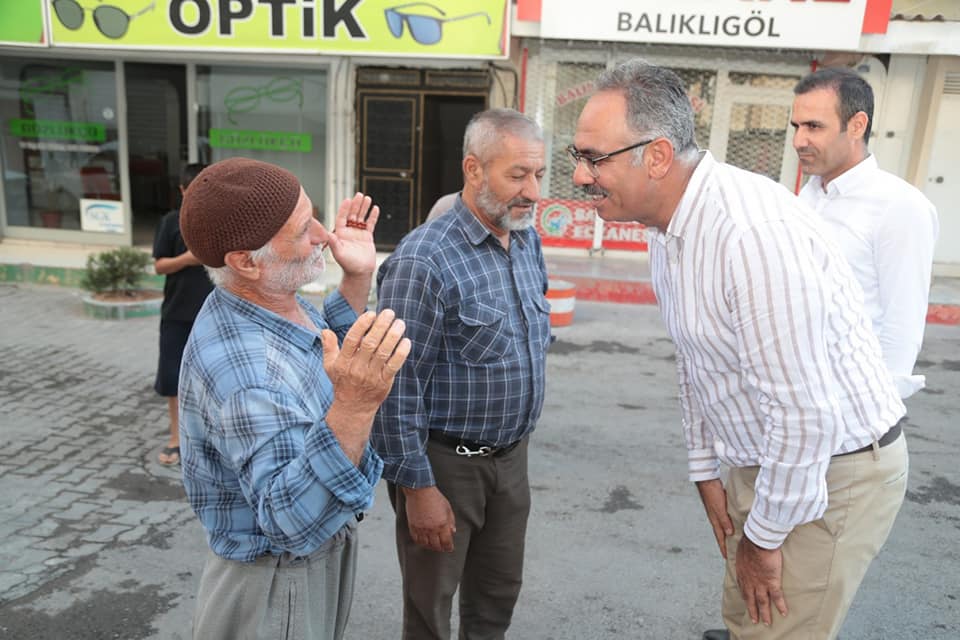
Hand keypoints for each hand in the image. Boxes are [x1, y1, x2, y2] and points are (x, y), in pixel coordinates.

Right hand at [321, 309, 410, 461]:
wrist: (353, 407)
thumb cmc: (342, 382)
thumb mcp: (330, 366)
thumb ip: (328, 347)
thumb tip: (325, 330)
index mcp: (344, 362)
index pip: (352, 340)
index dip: (362, 325)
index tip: (371, 313)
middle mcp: (357, 368)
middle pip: (370, 344)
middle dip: (381, 326)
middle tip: (390, 313)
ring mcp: (371, 376)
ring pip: (383, 353)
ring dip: (393, 336)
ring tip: (400, 323)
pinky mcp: (384, 382)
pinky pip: (394, 366)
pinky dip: (401, 354)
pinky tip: (406, 341)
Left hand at [326, 192, 379, 276]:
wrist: (360, 272)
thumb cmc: (348, 264)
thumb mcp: (339, 253)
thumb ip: (334, 243)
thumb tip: (328, 234)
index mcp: (340, 233)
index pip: (341, 217)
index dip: (344, 208)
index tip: (348, 200)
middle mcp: (348, 231)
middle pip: (352, 214)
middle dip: (355, 204)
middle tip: (359, 195)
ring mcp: (358, 233)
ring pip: (361, 217)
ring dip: (364, 207)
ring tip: (367, 198)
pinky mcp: (367, 236)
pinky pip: (370, 224)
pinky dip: (373, 216)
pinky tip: (375, 208)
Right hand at [403, 485, 455, 552]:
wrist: (420, 491)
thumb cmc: (435, 497)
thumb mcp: (448, 508)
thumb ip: (451, 521)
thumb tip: (453, 531)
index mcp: (442, 525)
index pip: (446, 542)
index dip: (449, 547)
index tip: (449, 548)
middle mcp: (432, 529)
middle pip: (436, 545)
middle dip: (440, 548)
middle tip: (442, 548)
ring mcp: (421, 529)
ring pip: (425, 544)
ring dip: (430, 546)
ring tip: (433, 545)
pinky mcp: (413, 526)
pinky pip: (416, 539)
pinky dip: (420, 542)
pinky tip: (423, 541)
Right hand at [696, 478, 734, 557]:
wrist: (707, 479)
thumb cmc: (712, 493)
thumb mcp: (719, 508)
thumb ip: (724, 520)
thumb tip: (729, 533)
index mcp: (714, 520)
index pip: (720, 537)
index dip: (723, 547)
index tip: (726, 558)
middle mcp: (715, 517)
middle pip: (721, 533)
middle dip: (726, 543)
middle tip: (731, 553)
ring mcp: (717, 511)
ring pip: (724, 525)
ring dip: (728, 533)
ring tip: (734, 540)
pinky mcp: (719, 505)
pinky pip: (726, 518)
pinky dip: (729, 523)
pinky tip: (734, 522)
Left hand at [735, 535, 787, 625]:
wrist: (758, 541)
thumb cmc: (750, 541)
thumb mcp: (741, 549)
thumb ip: (743, 554)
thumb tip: (743, 552)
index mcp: (741, 572)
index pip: (743, 587)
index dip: (745, 595)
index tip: (747, 601)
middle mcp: (749, 581)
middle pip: (750, 599)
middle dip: (752, 610)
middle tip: (754, 619)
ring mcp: (760, 583)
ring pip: (762, 602)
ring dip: (764, 613)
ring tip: (766, 622)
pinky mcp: (772, 582)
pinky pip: (777, 597)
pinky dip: (780, 606)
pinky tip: (783, 613)